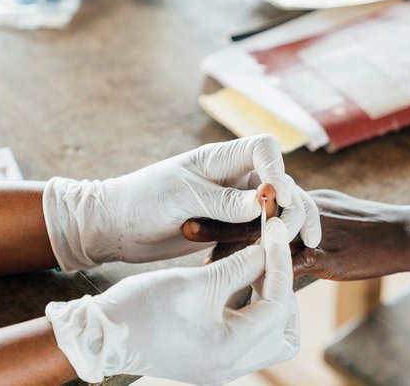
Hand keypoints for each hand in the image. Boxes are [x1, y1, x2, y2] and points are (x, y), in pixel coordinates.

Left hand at [43, 134, 317, 270]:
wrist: (117, 228)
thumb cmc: (142, 201)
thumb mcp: (183, 198)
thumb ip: (225, 201)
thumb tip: (267, 203)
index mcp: (221, 158)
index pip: (264, 148)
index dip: (278, 168)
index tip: (277, 198)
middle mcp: (233, 178)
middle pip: (281, 182)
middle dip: (291, 207)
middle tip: (284, 235)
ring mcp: (233, 204)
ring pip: (276, 210)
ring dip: (288, 227)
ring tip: (291, 251)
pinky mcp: (228, 228)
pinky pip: (259, 233)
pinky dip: (271, 244)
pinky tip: (277, 261)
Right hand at [46, 218, 298, 384]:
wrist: (100, 335)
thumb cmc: (142, 308)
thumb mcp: (196, 282)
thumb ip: (238, 265)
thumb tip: (267, 249)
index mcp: (230, 349)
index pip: (279, 305)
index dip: (281, 265)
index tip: (274, 233)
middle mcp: (232, 366)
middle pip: (284, 332)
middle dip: (284, 292)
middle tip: (268, 260)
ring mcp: (222, 366)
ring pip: (270, 337)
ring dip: (270, 302)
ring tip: (254, 268)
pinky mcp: (212, 357)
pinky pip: (248, 335)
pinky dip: (252, 308)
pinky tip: (237, 281)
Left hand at [190, 189, 406, 280]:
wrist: (399, 234)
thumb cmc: (363, 223)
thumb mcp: (326, 209)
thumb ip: (297, 214)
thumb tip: (276, 219)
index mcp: (295, 193)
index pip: (254, 192)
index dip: (224, 200)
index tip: (195, 208)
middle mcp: (297, 204)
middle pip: (249, 212)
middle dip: (216, 221)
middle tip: (185, 228)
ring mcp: (307, 227)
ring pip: (261, 237)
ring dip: (232, 250)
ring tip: (204, 263)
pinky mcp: (319, 253)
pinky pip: (283, 265)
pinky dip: (262, 276)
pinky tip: (241, 289)